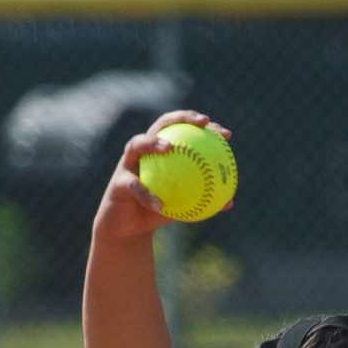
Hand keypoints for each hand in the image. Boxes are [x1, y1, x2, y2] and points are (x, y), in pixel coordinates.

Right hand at [93, 111, 232, 242]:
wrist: (128, 229)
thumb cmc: (156, 212)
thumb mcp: (183, 207)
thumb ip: (202, 201)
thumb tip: (229, 203)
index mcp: (161, 152)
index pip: (183, 130)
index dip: (203, 127)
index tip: (224, 134)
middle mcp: (143, 151)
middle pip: (161, 124)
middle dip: (181, 118)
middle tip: (203, 123)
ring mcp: (127, 164)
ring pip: (137, 144)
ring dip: (152, 143)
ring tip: (169, 148)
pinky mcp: (117, 183)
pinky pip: (134, 187)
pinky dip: (147, 195)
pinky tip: (160, 204)